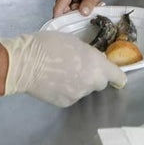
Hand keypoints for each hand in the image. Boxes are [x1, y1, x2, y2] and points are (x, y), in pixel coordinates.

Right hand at [0, 31, 125, 106]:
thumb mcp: (74, 42)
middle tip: (79, 66)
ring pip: (84, 89)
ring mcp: (78, 95)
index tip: (115, 76)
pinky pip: (71, 95)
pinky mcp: (65, 103)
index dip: (116, 76)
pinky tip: (54, 81)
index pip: (118, 77)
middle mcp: (91, 83)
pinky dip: (65, 89)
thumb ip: (88, 54)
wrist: (25, 63)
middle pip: (100, 83)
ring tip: (60, 72)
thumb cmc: (48, 45)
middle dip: (93, 76)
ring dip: (78, 82)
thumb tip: (92, 62)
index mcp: (97, 65)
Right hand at [53, 0, 124, 15]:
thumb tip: (83, 12)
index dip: (59, 8)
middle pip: (63, 1)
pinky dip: (81, 7)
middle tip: (77, 18)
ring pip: (69, 4)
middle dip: (69, 11)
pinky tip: (91, 7)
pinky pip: (75, 3)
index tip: (57, 18)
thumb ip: (91, 1)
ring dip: (77, 10)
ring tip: (90, 9)